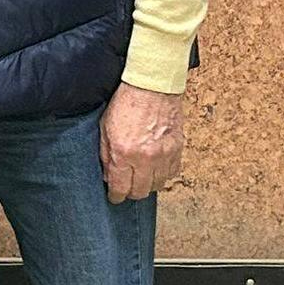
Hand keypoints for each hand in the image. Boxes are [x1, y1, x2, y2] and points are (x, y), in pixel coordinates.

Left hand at [99, 81, 184, 202]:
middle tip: (126, 187)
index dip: (116, 196)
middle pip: (141, 191)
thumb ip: (106, 155)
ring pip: (158, 185)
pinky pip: (172, 172)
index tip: (114, 197)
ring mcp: (164, 155)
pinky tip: (155, 167)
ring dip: (148, 184)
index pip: (121, 187)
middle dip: (131, 192)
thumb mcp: (105, 128)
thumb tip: (109, 175)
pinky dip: (163, 174)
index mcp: (124, 153)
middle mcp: (146, 158)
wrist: (152, 86)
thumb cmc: (126, 103)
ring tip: (141, 176)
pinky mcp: (178, 149)